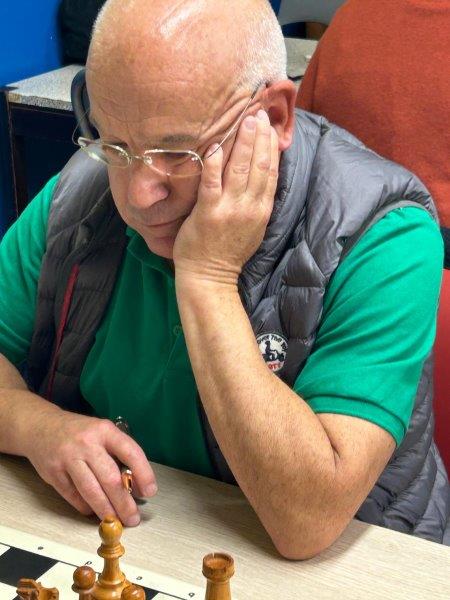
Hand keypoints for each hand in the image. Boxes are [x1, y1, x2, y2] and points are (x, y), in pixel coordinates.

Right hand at [24, 409, 156, 525]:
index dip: (143, 474)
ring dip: (106, 511)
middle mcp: (87, 443)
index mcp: (104, 430)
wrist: (41, 426)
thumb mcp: (102, 432)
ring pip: (91, 491)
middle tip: (133, 518)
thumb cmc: (79, 432)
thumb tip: (137, 485)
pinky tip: (95, 512)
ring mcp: (68, 459)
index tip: (150, 491)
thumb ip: (118, 453)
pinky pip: (73, 496)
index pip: (130, 452)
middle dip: (124, 502)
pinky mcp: (53, 473)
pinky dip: (86, 508)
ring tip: (117, 521)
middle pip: (110, 478)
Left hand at [173, 109, 278, 286]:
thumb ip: (257, 202)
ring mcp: (229, 210)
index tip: (271, 126)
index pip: (272, 172)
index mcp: (262, 210)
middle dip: (260, 137)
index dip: (272, 147)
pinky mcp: (208, 213)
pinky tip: (216, 145)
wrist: (210, 277)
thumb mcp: (253, 227)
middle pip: (260, 165)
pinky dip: (214, 164)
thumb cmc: (228, 251)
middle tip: (259, 113)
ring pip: (240, 170)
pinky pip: (212, 184)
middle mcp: (249, 208)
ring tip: (245, 120)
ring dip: (244, 142)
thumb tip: (259, 175)